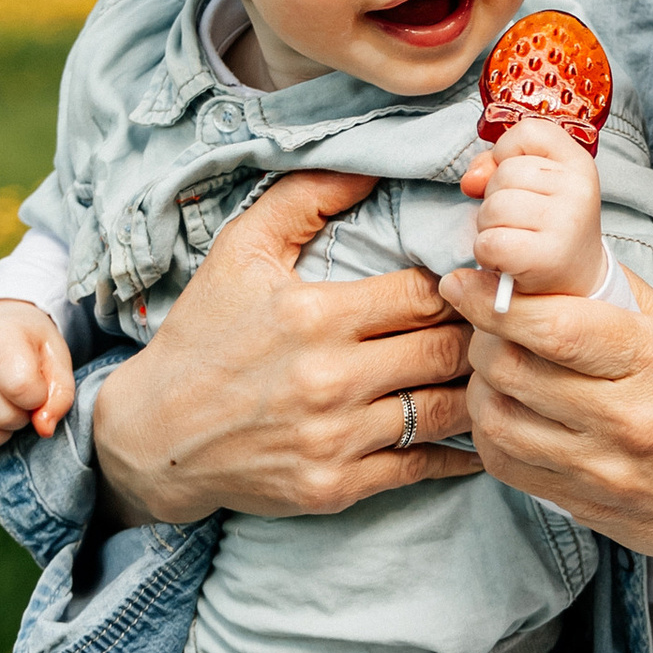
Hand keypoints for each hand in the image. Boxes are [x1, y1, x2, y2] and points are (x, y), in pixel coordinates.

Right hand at [0, 302, 74, 457]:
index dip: (39, 397)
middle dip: (23, 417)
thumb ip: (60, 394)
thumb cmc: (31, 347)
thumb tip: (43, 429)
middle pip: (1, 416)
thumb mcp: (56, 357)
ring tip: (8, 413)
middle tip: (24, 401)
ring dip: (1, 435)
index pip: (20, 387)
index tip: (39, 387)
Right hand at [91, 169, 478, 527]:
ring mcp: (334, 438)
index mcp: (314, 314)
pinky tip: (478, 429)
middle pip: (446, 350)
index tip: (471, 281)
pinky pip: (421, 467)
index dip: (459, 284)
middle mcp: (329, 379)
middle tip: (499, 326)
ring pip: (445, 410)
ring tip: (496, 371)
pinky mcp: (335, 486)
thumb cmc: (203, 334)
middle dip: (479, 335)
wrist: (153, 436)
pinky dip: (458, 450)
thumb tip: (372, 166)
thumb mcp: (240, 250)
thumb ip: (306, 197)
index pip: (425, 293)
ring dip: (477, 390)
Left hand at [438, 263, 652, 652]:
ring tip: (489, 366)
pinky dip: (490, 432)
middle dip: (480, 335)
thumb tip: (565, 263)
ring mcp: (602, 469)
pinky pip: (507, 465)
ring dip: (479, 385)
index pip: (554, 326)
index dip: (494, 301)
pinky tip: (505, 411)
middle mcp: (628, 417)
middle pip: (513, 369)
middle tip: (479, 320)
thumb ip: (630, 303)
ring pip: (498, 419)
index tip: (464, 281)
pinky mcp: (583, 504)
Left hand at [461, 116, 608, 299]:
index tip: (516, 179)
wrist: (575, 279)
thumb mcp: (532, 185)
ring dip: (489, 228)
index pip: (528, 131)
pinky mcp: (548, 256)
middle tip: (518, 221)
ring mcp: (566, 221)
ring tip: (513, 239)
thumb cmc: (546, 226)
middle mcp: (578, 188)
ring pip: (494, 207)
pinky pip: (491, 242)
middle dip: (494, 199)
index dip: (506, 152)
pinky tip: (507, 259)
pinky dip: (487, 253)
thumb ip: (495, 167)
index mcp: (578, 163)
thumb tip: (470, 180)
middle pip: (504, 173)